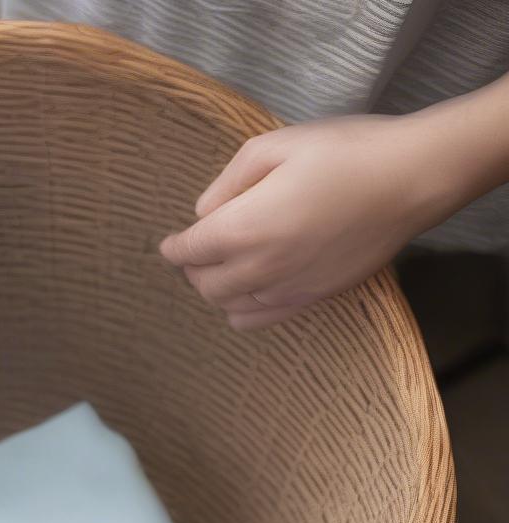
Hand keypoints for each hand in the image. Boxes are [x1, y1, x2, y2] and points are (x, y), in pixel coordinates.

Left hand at [159, 114, 453, 328]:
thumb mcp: (274, 145)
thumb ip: (228, 182)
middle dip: (192, 267)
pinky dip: (240, 309)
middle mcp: (259, 267)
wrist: (410, 180)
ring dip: (216, 287)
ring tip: (223, 266)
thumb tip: (204, 214)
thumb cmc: (344, 151)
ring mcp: (285, 289)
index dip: (173, 248)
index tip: (169, 243)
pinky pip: (256, 319)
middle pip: (203, 283)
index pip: (189, 251)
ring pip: (226, 304)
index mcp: (244, 227)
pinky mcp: (310, 299)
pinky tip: (247, 289)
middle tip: (196, 250)